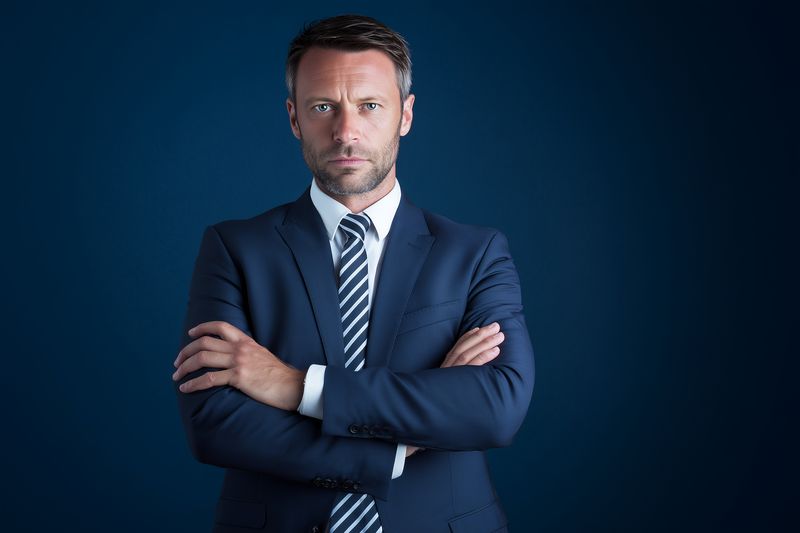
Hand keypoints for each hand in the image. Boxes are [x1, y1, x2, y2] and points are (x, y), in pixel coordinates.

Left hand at [172, 321, 304, 411]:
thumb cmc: (279, 375)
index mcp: (246, 341)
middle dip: (186, 351)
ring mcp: (238, 362)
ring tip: (177, 375)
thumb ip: (247, 352)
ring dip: (185, 367)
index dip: (202, 328)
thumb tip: (233, 356)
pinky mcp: (238, 377)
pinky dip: (193, 384)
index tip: (190, 334)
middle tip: (177, 362)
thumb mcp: (262, 355)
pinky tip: (186, 388)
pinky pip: (209, 379)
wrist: (292, 385)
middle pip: (204, 342)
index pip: (220, 326)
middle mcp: (240, 348)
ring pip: (202, 358)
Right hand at [406, 322, 505, 457]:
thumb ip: (450, 387)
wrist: (413, 427)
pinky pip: (471, 369)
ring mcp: (449, 378)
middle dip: (481, 336)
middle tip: (496, 326)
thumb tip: (464, 385)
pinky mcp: (454, 386)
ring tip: (499, 336)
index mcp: (441, 372)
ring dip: (486, 343)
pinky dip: (484, 358)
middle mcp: (444, 372)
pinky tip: (495, 352)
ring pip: (469, 355)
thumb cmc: (428, 414)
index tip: (480, 328)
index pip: (456, 349)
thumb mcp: (439, 394)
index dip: (468, 338)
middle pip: (464, 348)